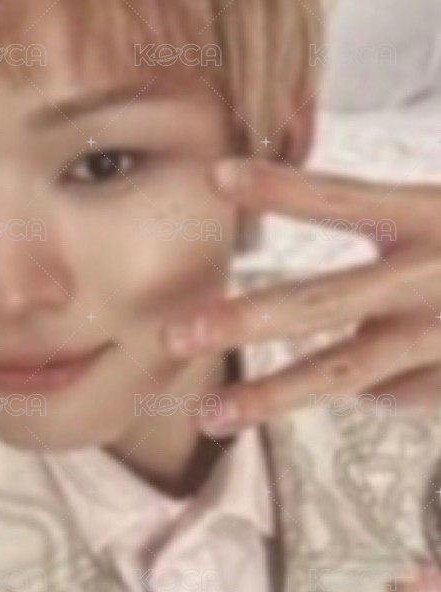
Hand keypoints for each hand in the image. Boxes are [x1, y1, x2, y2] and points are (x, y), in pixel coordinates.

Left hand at [163, 155, 440, 435]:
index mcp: (431, 216)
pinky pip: (387, 391)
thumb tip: (310, 243)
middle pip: (322, 302)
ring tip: (207, 416)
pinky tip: (370, 384)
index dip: (281, 189)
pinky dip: (370, 387)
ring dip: (268, 397)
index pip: (343, 200)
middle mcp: (432, 278)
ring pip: (341, 372)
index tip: (215, 176)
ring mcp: (439, 338)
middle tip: (176, 335)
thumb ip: (397, 217)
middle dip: (245, 321)